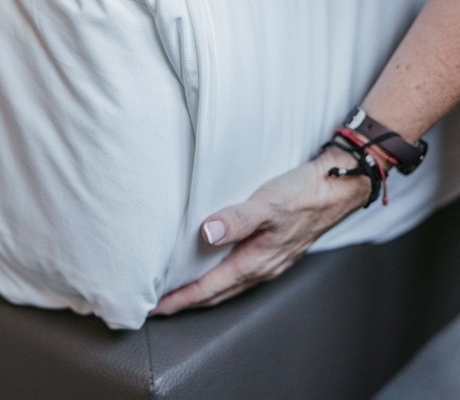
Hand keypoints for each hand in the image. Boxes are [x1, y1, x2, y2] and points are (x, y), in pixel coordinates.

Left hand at [151, 146, 372, 315]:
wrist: (338, 188)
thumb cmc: (303, 195)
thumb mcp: (267, 203)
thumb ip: (236, 219)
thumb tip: (207, 234)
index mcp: (256, 261)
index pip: (209, 288)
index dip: (181, 298)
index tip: (156, 307)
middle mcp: (262, 267)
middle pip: (217, 293)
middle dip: (187, 302)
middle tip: (159, 306)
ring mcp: (270, 261)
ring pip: (229, 285)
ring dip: (203, 291)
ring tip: (179, 291)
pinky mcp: (274, 250)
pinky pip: (239, 272)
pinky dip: (219, 277)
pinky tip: (212, 267)